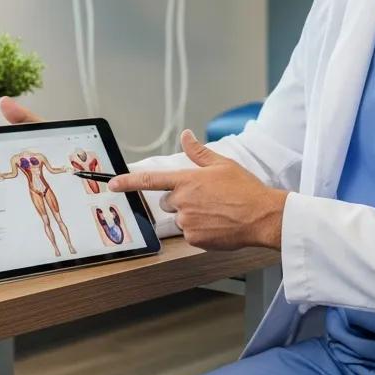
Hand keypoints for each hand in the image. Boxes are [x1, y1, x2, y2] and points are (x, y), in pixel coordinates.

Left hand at [109, 130, 288, 250]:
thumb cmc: (245, 189)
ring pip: (181, 217)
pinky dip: (201, 229)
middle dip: (182, 199)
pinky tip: (218, 223)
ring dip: (193, 215)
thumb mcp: (223, 164)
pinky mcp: (194, 239)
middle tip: (207, 198)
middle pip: (169, 201)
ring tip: (217, 211)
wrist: (261, 216)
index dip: (128, 182)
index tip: (112, 184)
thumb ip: (199, 152)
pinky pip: (190, 233)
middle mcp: (183, 201)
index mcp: (187, 180)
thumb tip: (186, 135)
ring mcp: (188, 222)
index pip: (150, 180)